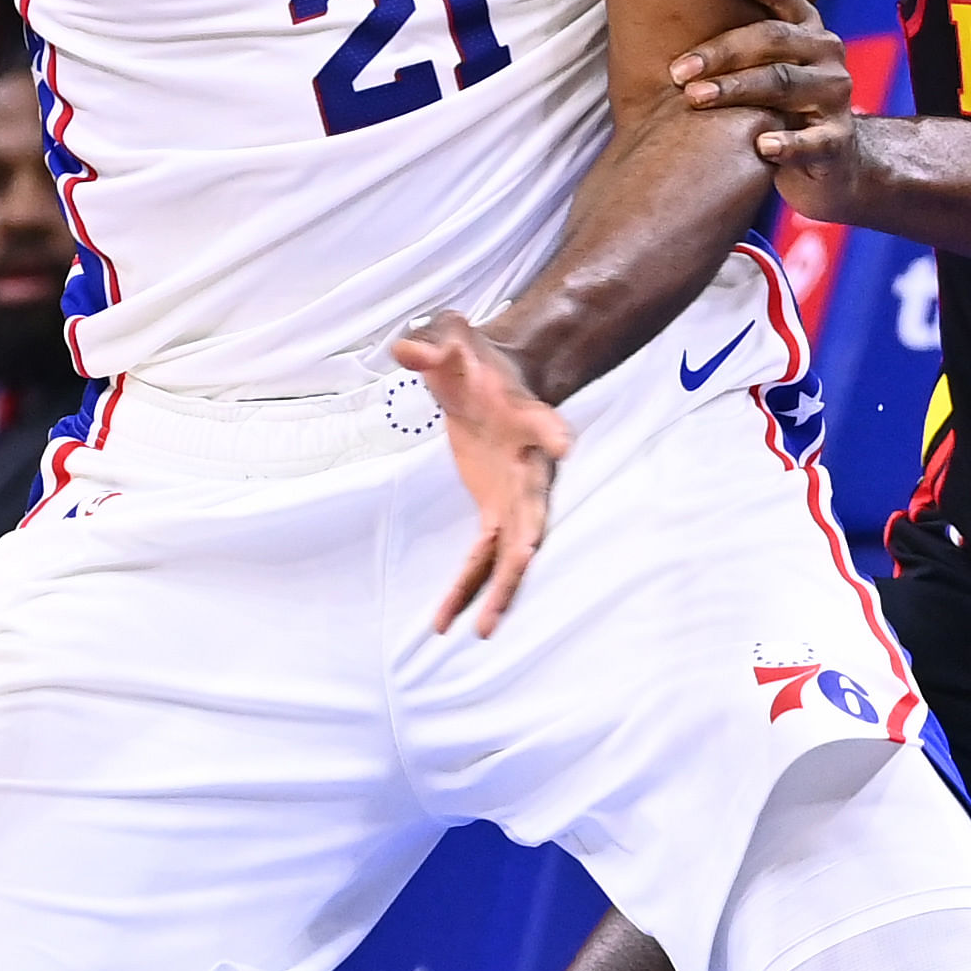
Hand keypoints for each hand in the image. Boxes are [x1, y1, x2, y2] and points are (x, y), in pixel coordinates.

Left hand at [388, 309, 575, 638]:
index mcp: (525, 417)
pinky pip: (484, 558)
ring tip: (482, 630)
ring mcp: (516, 495)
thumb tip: (406, 349)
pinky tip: (446, 623)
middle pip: (534, 507)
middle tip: (524, 561)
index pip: (541, 423)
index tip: (565, 443)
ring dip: (500, 589)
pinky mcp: (497, 511)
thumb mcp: (449, 340)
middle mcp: (530, 465)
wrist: (494, 378)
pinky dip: (468, 589)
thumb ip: (431, 344)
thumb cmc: (474, 359)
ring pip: (513, 551)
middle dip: (528, 538)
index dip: (551, 432)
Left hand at [680, 0, 875, 220]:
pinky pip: (812, 140)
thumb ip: (738, 47)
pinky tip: (762, 146)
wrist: (832, 162)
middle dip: (721, 51)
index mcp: (807, 29)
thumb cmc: (781, 109)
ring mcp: (835, 95)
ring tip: (696, 98)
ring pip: (783, 83)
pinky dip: (787, 143)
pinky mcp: (838, 139)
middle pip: (772, 39)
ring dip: (736, 89)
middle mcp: (826, 53)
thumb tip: (660, 19)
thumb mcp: (767, 70)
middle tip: (677, 70)